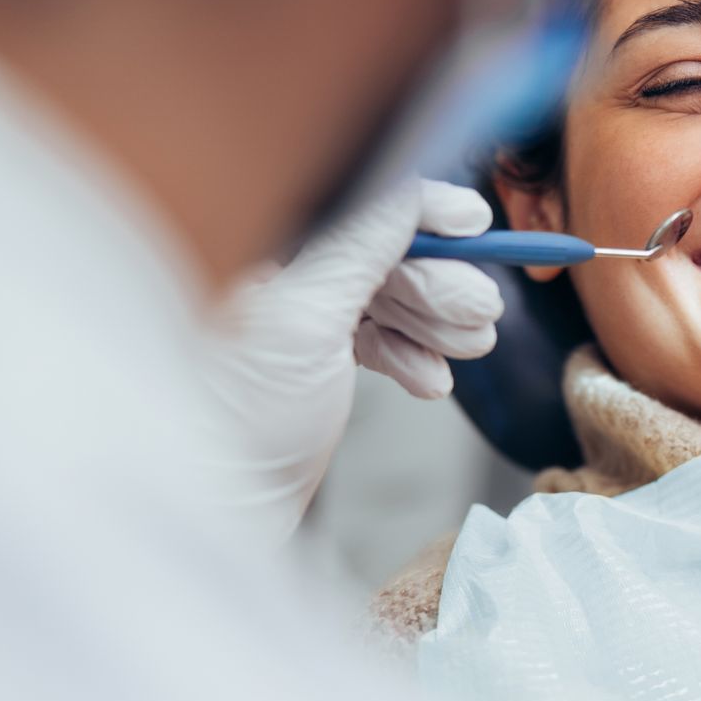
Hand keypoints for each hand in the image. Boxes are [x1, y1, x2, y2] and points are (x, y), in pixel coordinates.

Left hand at [200, 179, 502, 542]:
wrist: (218, 509)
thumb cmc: (234, 419)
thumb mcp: (305, 317)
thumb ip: (359, 245)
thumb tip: (411, 191)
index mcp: (261, 243)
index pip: (358, 203)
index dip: (423, 212)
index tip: (476, 224)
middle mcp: (280, 271)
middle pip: (385, 252)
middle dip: (440, 284)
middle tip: (482, 311)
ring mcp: (300, 317)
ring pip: (390, 298)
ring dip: (437, 323)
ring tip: (468, 347)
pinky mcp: (316, 360)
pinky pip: (380, 340)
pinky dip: (412, 358)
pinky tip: (431, 381)